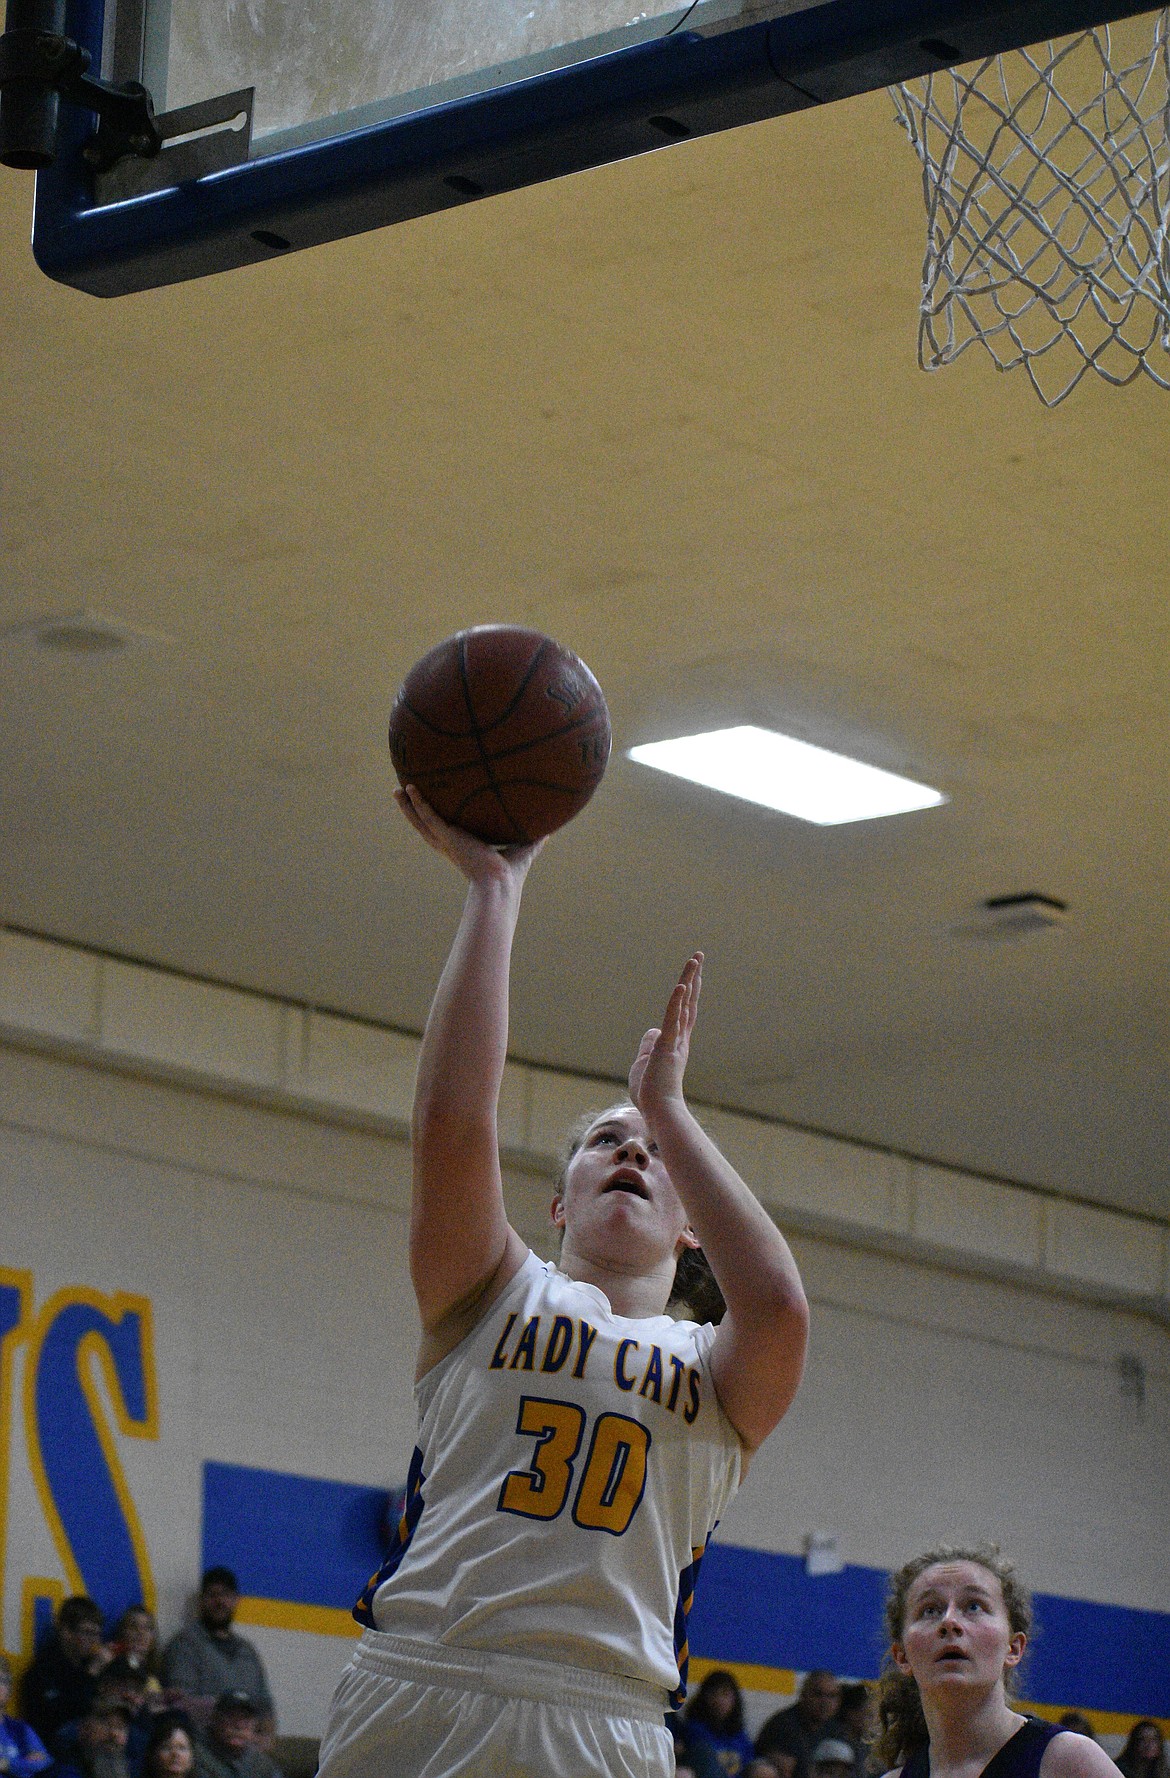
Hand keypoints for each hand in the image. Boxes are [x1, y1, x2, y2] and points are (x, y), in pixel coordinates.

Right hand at [395, 784, 543, 886]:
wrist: (501, 885)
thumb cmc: (510, 875)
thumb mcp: (521, 851)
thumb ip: (533, 840)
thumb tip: (550, 830)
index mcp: (461, 848)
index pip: (442, 831)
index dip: (433, 820)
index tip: (428, 808)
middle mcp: (449, 845)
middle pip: (423, 825)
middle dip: (412, 810)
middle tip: (402, 794)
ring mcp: (446, 841)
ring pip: (420, 821)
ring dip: (407, 806)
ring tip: (397, 790)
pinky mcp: (448, 837)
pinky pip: (429, 817)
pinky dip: (419, 804)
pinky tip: (411, 789)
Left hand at [628, 952, 702, 1119]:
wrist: (659, 1113)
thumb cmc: (651, 1094)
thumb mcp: (645, 1064)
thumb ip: (649, 1046)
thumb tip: (652, 1030)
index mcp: (676, 1044)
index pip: (684, 1012)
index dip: (689, 992)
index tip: (693, 975)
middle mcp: (680, 1039)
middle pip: (689, 1001)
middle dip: (694, 977)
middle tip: (698, 956)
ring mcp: (675, 1041)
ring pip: (684, 1004)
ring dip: (689, 979)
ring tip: (695, 958)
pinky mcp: (667, 1046)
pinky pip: (672, 1019)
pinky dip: (677, 1001)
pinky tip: (682, 985)